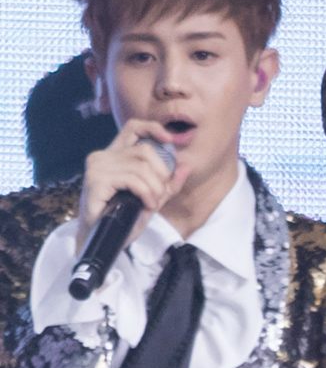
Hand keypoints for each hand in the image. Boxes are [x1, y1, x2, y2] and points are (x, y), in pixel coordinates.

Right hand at [75, 122, 187, 252]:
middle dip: (161, 173)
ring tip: (153, 203)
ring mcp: (98, 167)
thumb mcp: (150, 198)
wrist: (101, 239)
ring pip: (141, 166)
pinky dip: (146, 193)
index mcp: (114, 155)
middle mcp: (103, 156)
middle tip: (161, 193)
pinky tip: (147, 205)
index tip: (169, 140)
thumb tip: (186, 166)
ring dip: (155, 188)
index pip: (133, 128)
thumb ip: (167, 183)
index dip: (152, 128)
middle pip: (144, 150)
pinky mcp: (97, 180)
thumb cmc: (122, 218)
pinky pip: (133, 180)